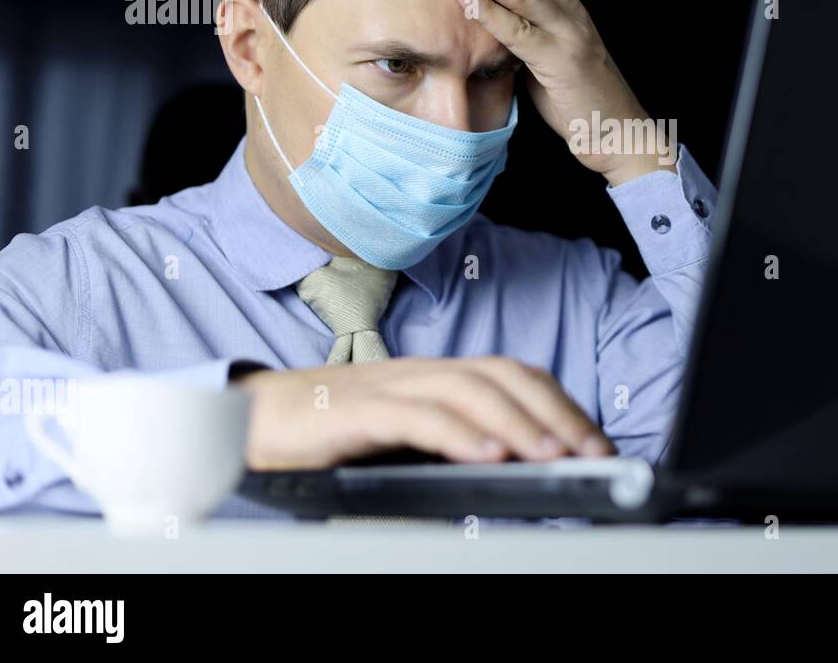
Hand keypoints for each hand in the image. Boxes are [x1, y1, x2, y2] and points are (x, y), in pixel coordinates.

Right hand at [235, 356, 615, 470]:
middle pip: (501, 375)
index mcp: (432, 376)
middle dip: (553, 411)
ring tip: (552, 454)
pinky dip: (457, 433)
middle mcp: (418, 372)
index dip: (556, 402)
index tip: (592, 440)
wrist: (245, 417)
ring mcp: (387, 386)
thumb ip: (445, 438)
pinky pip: (415, 416)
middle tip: (590, 450)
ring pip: (466, 390)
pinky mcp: (355, 410)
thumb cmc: (324, 429)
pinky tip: (487, 455)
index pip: (510, 375)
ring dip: (517, 422)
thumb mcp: (399, 432)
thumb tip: (506, 464)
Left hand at [448, 0, 674, 186]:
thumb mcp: (547, 56)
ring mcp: (566, 35)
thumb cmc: (580, 98)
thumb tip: (489, 22)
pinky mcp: (557, 63)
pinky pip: (519, 33)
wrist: (619, 133)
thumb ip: (523, 34)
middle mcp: (570, 11)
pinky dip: (489, 13)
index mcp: (568, 6)